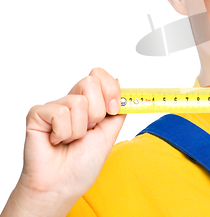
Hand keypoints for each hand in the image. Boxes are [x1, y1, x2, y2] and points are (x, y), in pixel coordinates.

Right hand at [2, 68, 125, 216]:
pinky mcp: (37, 114)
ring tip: (70, 140)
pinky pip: (59, 113)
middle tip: (88, 130)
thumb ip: (118, 109)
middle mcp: (72, 101)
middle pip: (91, 82)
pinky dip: (63, 133)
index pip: (99, 75)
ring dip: (79, 129)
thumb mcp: (110, 133)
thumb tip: (121, 85)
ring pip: (78, 102)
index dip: (110, 89)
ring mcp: (54, 106)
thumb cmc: (83, 163)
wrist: (62, 185)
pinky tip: (56, 141)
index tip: (113, 109)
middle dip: (97, 113)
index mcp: (89, 102)